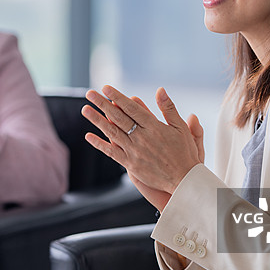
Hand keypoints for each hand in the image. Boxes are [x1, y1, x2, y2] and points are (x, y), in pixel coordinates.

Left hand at [81, 85, 203, 197]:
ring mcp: (135, 151)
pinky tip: (88, 136)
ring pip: (112, 133)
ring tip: (85, 109)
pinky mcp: (131, 165)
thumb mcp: (181, 128)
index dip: (118, 97)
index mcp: (154, 127)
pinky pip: (112, 153)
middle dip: (102, 104)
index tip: (106, 88)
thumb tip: (160, 90)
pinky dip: (99, 144)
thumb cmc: (184, 153)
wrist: (184, 181)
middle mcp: (142, 138)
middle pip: (118, 117)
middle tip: (90, 93)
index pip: (131, 108)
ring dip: (97, 120)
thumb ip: (169, 108)